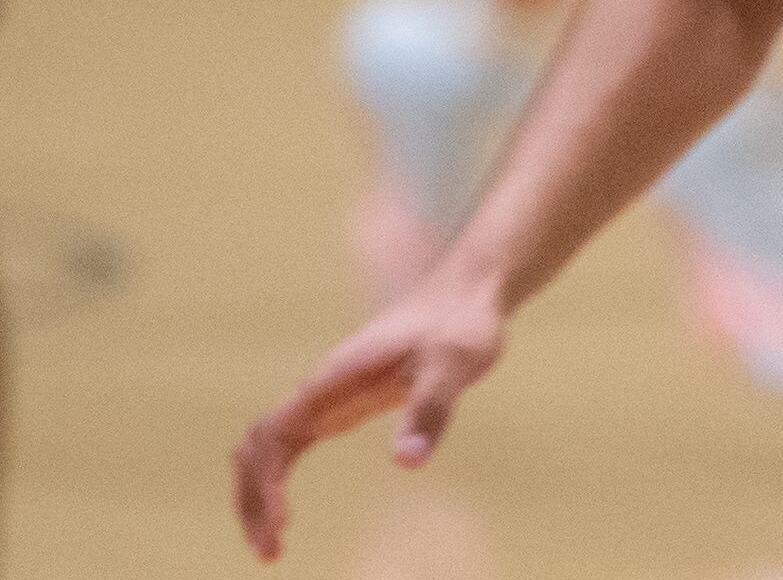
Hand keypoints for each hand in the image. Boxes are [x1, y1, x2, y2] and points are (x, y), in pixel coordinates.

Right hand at [231, 267, 508, 559]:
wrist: (465, 294)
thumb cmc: (461, 325)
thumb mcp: (455, 365)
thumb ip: (430, 410)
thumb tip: (406, 463)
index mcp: (333, 378)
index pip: (274, 435)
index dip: (266, 481)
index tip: (280, 522)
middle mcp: (319, 389)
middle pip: (257, 447)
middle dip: (251, 499)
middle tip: (268, 553)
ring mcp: (326, 397)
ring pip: (266, 449)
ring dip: (257, 495)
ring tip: (270, 547)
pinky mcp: (341, 405)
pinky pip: (289, 447)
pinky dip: (276, 481)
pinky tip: (284, 515)